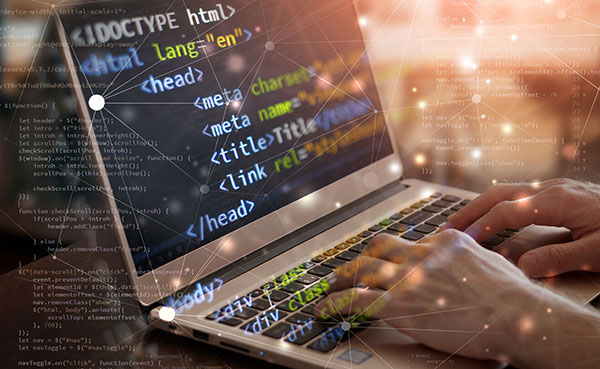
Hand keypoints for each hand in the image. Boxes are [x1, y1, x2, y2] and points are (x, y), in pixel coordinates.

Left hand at [314, 231, 535, 360]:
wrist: (516, 314)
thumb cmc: (512, 296)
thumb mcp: (489, 261)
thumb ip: (466, 257)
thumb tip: (462, 258)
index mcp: (443, 242)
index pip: (408, 244)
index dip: (395, 257)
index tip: (388, 265)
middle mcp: (420, 254)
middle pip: (378, 247)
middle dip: (361, 258)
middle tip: (349, 268)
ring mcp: (408, 277)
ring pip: (361, 269)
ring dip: (340, 278)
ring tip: (328, 286)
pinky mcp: (399, 304)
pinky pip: (355, 299)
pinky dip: (334, 303)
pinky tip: (324, 308)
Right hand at [444, 178, 599, 277]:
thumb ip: (560, 258)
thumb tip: (523, 266)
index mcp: (557, 202)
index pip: (507, 212)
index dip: (482, 226)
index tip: (462, 240)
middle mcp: (552, 190)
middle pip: (499, 194)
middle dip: (470, 210)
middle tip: (446, 227)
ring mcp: (555, 189)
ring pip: (507, 191)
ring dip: (481, 205)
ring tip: (461, 222)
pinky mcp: (560, 193)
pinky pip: (519, 195)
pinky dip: (497, 205)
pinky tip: (494, 217)